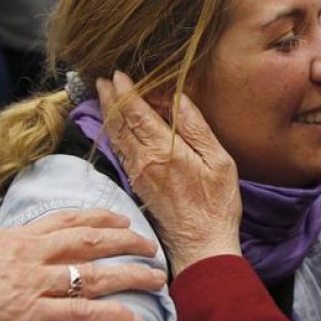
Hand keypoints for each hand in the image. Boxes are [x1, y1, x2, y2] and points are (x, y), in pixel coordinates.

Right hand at [0, 209, 165, 320]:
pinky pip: (82, 313)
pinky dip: (113, 316)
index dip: (99, 216)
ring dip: (132, 276)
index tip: (120, 215)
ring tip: (157, 279)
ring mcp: (32, 283)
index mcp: (14, 237)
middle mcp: (30, 254)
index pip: (67, 219)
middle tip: (151, 245)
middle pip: (92, 239)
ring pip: (96, 273)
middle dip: (127, 240)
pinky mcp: (29, 313)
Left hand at [98, 71, 241, 275]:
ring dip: (109, 115)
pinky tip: (118, 129)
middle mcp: (144, 161)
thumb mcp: (218, 161)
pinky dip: (116, 134)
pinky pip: (122, 152)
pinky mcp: (138, 186)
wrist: (202, 246)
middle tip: (102, 81)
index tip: (117, 74)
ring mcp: (138, 175)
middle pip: (120, 123)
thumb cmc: (217, 205)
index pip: (136, 113)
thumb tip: (179, 99)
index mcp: (163, 151)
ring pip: (117, 138)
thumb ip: (196, 128)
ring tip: (105, 98)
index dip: (125, 92)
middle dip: (110, 99)